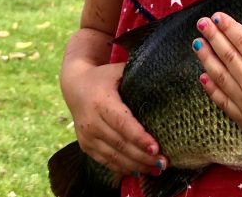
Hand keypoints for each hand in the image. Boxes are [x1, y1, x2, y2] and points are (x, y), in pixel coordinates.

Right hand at [62, 61, 167, 176]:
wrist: (74, 86)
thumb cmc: (104, 77)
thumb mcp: (118, 71)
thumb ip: (139, 75)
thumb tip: (167, 78)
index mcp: (101, 101)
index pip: (122, 123)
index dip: (139, 137)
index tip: (157, 148)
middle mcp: (92, 121)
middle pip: (120, 144)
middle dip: (143, 156)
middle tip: (164, 162)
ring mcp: (87, 136)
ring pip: (114, 156)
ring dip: (136, 166)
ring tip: (157, 169)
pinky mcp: (85, 145)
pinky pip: (106, 161)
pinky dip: (123, 168)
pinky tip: (139, 170)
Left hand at [192, 10, 241, 142]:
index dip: (229, 27)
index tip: (218, 16)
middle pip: (228, 56)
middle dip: (213, 37)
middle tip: (201, 23)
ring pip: (220, 77)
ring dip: (207, 59)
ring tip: (197, 43)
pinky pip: (222, 101)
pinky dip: (211, 88)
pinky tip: (202, 76)